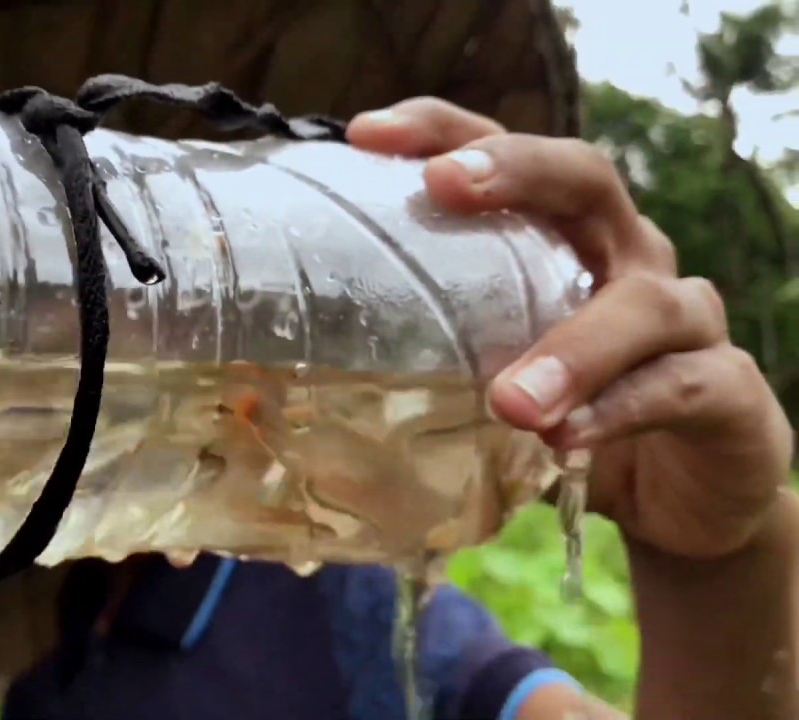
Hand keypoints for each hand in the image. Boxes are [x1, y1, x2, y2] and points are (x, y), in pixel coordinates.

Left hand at [347, 100, 793, 560]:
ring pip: (640, 304)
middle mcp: (626, 255)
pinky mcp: (724, 389)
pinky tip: (565, 439)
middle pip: (585, 179)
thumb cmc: (566, 414)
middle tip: (445, 184)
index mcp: (562, 235)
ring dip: (570, 347)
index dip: (441, 130)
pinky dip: (618, 411)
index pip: (504, 153)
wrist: (678, 495)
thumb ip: (431, 354)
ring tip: (506, 397)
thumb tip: (297, 365)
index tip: (366, 135)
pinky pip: (678, 387)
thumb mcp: (491, 370)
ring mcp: (685, 318)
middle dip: (517, 171)